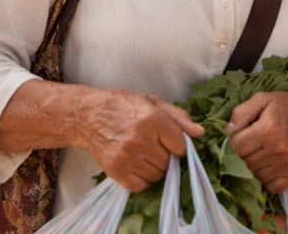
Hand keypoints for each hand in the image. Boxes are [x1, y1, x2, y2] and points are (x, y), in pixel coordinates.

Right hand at [76, 87, 203, 191]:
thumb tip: (199, 132)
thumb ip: (178, 117)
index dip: (179, 145)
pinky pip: (140, 185)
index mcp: (152, 119)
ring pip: (157, 174)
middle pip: (169, 161)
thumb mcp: (152, 102)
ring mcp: (127, 156)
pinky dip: (143, 179)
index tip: (172, 142)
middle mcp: (141, 138)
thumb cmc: (122, 105)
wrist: (88, 115)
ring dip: (155, 167)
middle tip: (155, 145)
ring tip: (145, 153)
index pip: (180, 145)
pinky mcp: (115, 169)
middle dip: (167, 155)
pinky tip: (137, 165)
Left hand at [227, 91, 287, 193]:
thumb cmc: (287, 105)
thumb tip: (226, 132)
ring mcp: (287, 164)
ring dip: (251, 169)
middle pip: (244, 164)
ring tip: (254, 155)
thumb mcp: (263, 99)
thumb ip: (241, 112)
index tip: (230, 142)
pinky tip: (265, 167)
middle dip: (238, 158)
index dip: (228, 146)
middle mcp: (278, 149)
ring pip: (255, 177)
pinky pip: (271, 187)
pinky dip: (265, 181)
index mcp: (268, 129)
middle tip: (242, 149)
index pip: (236, 147)